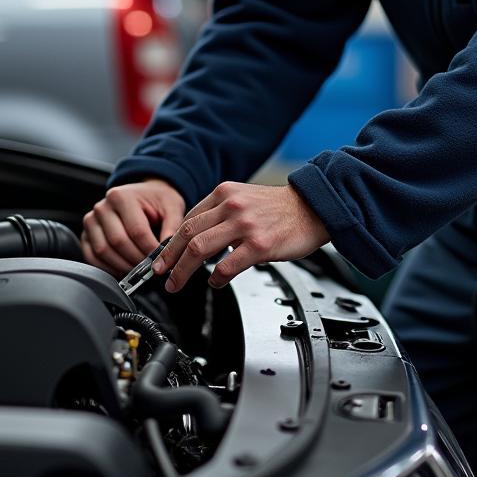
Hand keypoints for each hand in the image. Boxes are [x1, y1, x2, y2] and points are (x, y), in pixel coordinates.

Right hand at [81, 179, 185, 275]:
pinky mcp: (86, 235)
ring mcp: (91, 221)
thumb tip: (170, 251)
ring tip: (140, 271)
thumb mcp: (172, 206)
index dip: (150, 249)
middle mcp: (102, 207)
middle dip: (136, 260)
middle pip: (118, 241)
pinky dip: (108, 268)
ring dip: (122, 266)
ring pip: (103, 251)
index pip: (136, 230)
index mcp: (121, 196)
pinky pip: (92, 257)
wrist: (144, 195)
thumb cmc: (157, 201)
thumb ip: (172, 227)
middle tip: (151, 269)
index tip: (161, 260)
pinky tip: (124, 270)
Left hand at [153, 181, 329, 291]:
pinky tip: (215, 282)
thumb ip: (222, 212)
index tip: (163, 257)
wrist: (314, 207)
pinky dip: (215, 278)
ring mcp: (245, 225)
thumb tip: (198, 236)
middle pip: (187, 234)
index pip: (188, 219)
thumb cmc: (282, 208)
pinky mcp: (259, 244)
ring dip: (183, 271)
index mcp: (225, 193)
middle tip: (161, 274)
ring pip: (199, 249)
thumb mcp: (245, 198)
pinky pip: (227, 266)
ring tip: (177, 284)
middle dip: (168, 258)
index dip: (170, 242)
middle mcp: (232, 206)